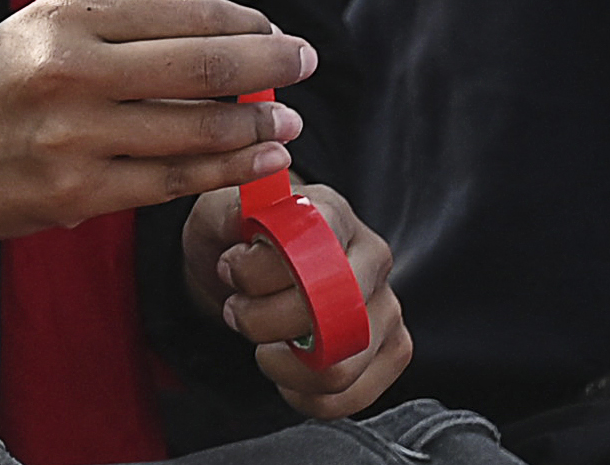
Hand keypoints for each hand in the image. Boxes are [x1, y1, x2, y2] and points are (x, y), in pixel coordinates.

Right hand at [0, 0, 304, 245]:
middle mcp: (73, 67)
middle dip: (268, 63)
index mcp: (66, 13)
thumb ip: (117, 29)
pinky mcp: (76, 194)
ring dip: (255, 124)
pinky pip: (169, 181)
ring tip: (287, 122)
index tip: (276, 29)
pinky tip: (255, 161)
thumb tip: (216, 36)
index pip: (183, 12)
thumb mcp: (38, 29)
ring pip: (194, 128)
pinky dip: (222, 169)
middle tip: (306, 62)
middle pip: (202, 65)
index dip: (244, 21)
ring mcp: (76, 136)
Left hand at [189, 176, 412, 420]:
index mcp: (333, 214)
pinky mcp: (393, 349)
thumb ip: (224, 214)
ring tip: (263, 345)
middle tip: (237, 313)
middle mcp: (372, 257)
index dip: (258, 273)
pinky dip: (307, 396)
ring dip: (283, 367)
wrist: (256, 274)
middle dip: (262, 323)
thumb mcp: (216, 216)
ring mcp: (388, 306)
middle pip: (326, 315)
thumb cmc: (240, 244)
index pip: (308, 250)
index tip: (230, 272)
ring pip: (340, 366)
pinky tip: (287, 373)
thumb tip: (242, 230)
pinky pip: (352, 396)